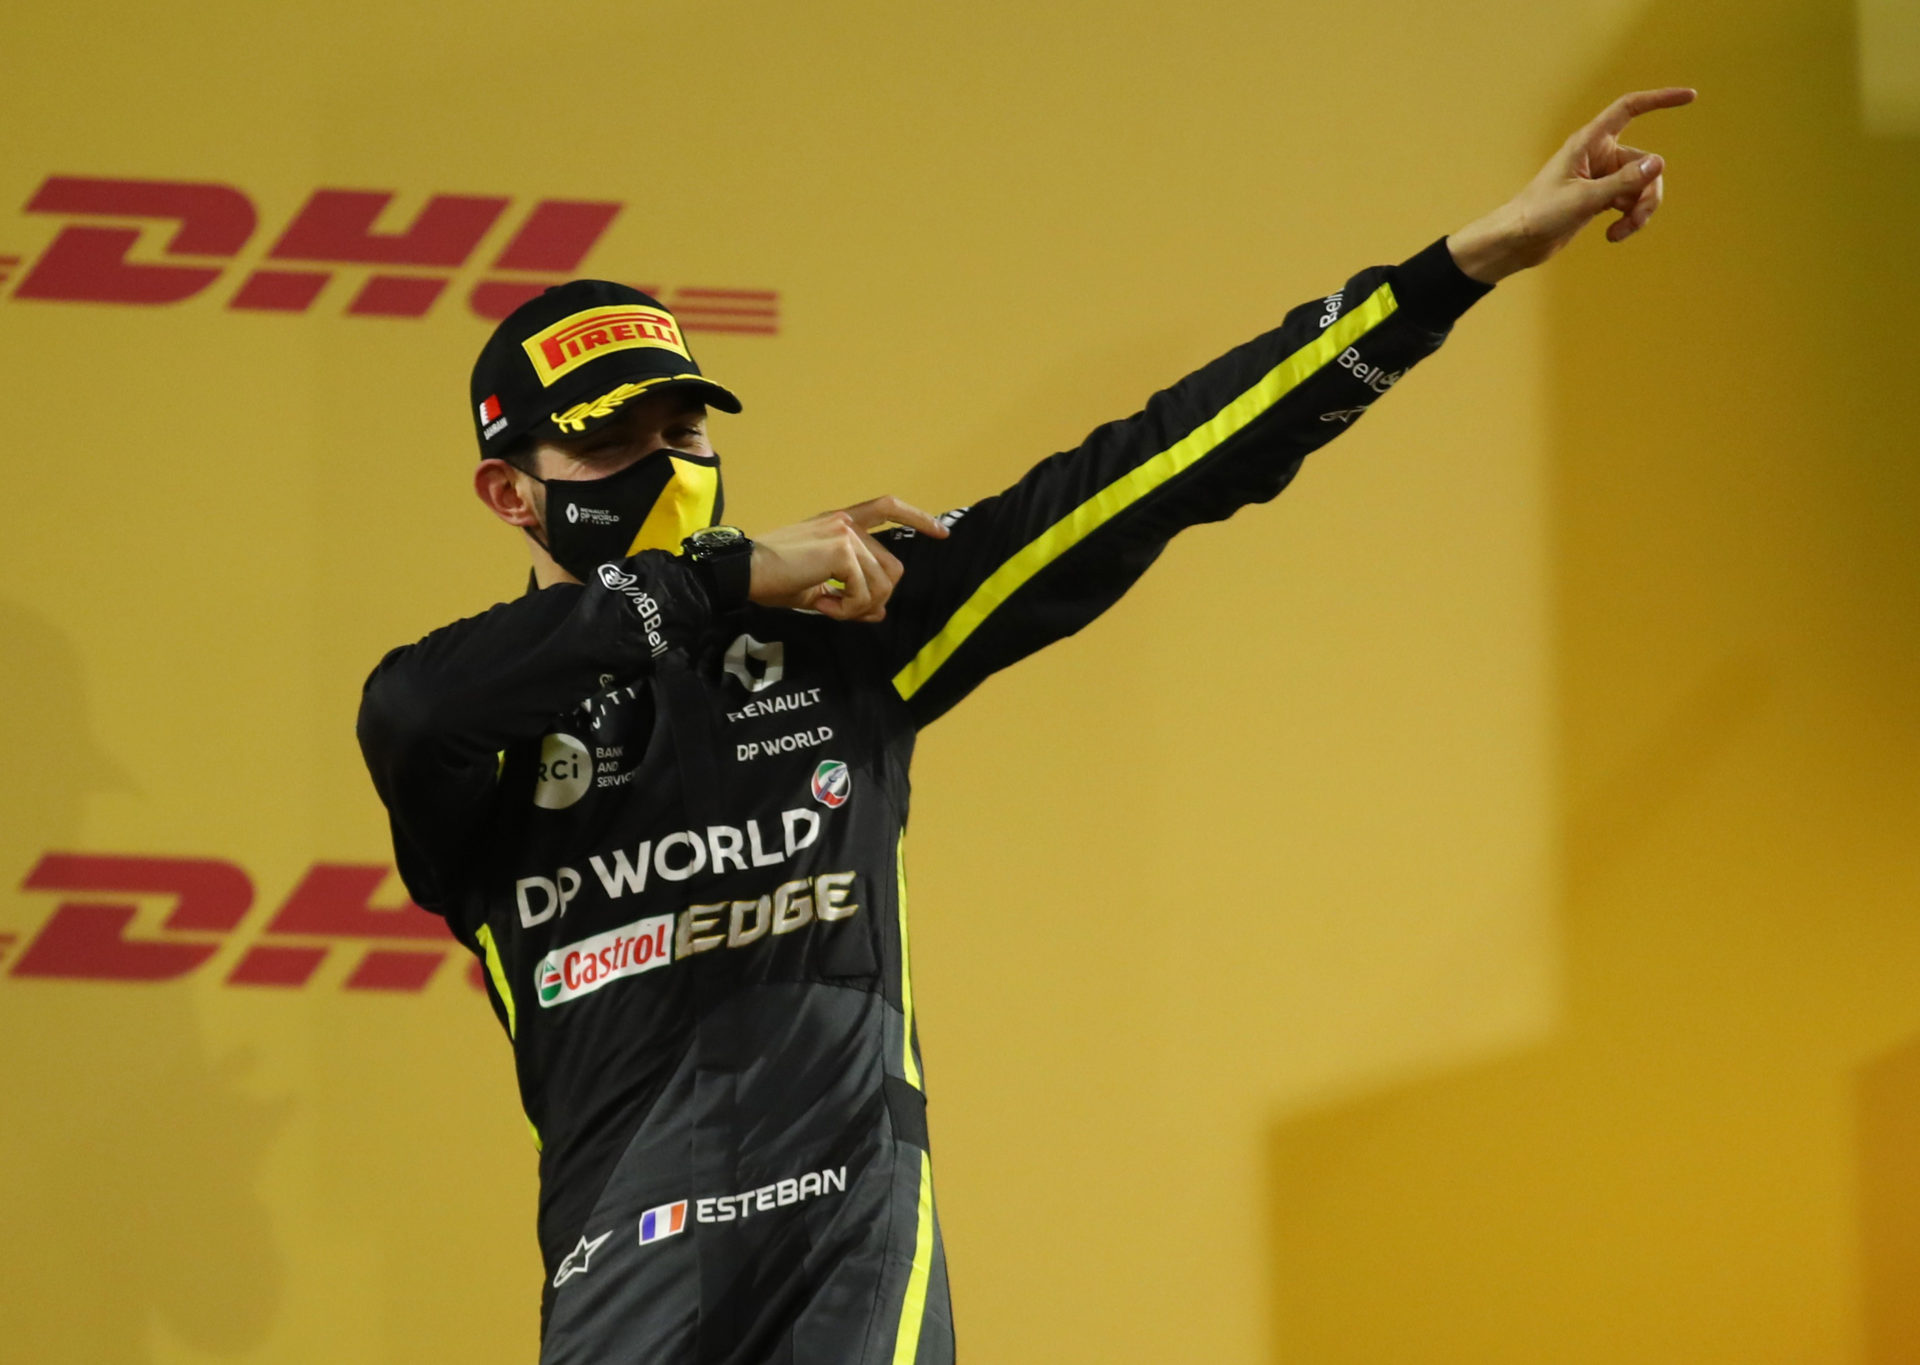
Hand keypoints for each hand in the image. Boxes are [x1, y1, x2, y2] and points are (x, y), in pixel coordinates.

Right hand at [748, 496, 949, 621]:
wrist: (744, 573)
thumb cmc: (771, 579)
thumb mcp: (818, 588)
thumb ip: (852, 595)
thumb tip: (880, 611)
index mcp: (840, 523)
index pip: (887, 507)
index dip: (917, 518)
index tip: (941, 533)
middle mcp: (846, 522)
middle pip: (892, 568)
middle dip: (873, 598)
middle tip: (840, 609)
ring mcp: (846, 533)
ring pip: (880, 584)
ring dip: (856, 607)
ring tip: (827, 607)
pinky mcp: (841, 550)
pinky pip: (864, 593)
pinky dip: (847, 609)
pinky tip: (823, 606)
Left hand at [1447, 87, 1696, 283]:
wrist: (1516, 241)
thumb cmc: (1539, 214)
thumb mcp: (1585, 198)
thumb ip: (1623, 181)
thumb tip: (1658, 163)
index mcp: (1589, 142)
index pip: (1629, 109)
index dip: (1660, 100)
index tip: (1689, 97)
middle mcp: (1597, 155)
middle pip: (1644, 162)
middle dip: (1647, 192)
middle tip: (1636, 219)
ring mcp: (1600, 177)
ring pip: (1640, 186)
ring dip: (1639, 211)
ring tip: (1621, 232)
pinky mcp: (1599, 198)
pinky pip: (1630, 201)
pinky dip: (1629, 218)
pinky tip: (1613, 235)